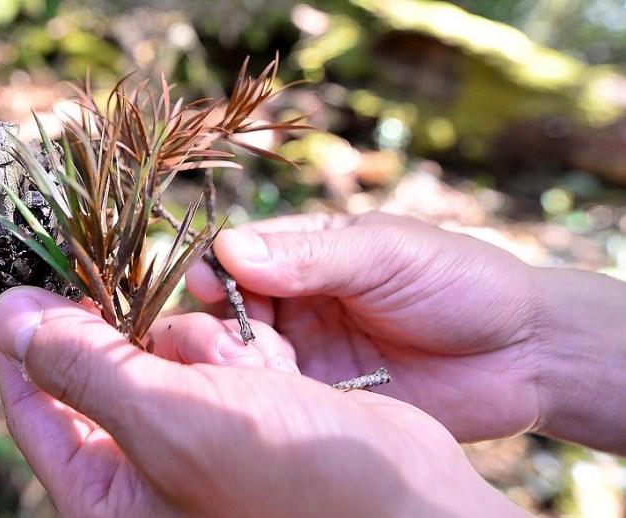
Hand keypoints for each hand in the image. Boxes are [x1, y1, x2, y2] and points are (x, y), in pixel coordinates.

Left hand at [0, 287, 520, 516]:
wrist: (406, 496)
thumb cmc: (286, 478)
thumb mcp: (168, 422)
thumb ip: (82, 369)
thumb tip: (9, 316)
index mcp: (108, 494)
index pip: (37, 410)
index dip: (22, 343)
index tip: (19, 283)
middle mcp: (147, 466)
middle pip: (102, 369)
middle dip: (142, 343)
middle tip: (168, 321)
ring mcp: (199, 433)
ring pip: (165, 347)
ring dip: (205, 345)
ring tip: (255, 372)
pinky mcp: (244, 404)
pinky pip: (216, 347)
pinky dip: (242, 346)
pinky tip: (278, 369)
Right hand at [187, 212, 546, 441]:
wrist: (522, 353)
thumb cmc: (458, 282)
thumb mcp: (384, 254)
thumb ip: (309, 256)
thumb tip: (228, 249)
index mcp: (309, 252)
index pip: (239, 255)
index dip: (217, 270)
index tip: (209, 289)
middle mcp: (299, 301)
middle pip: (230, 309)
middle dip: (222, 324)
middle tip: (236, 342)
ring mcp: (309, 351)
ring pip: (246, 356)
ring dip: (242, 364)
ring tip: (266, 370)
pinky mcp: (325, 397)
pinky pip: (279, 397)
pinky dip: (269, 398)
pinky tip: (281, 399)